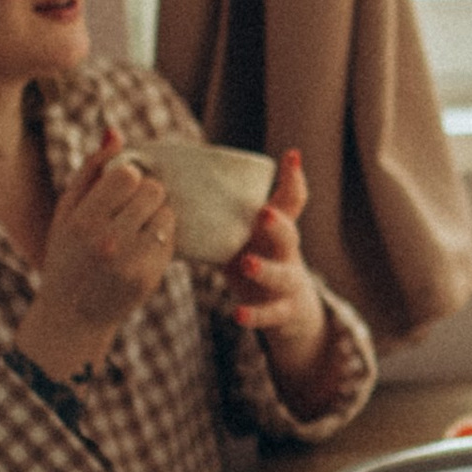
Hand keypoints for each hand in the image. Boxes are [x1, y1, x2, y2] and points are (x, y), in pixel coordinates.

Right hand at [16, 128, 175, 378]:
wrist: (72, 315)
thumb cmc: (67, 254)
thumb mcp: (66, 211)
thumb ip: (90, 170)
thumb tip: (116, 132)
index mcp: (83, 221)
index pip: (128, 175)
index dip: (128, 177)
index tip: (120, 190)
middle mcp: (108, 241)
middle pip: (153, 190)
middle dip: (145, 195)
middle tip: (130, 209)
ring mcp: (131, 262)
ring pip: (167, 213)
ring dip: (156, 216)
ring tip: (135, 230)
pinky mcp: (150, 277)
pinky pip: (171, 239)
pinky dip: (161, 238)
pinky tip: (141, 249)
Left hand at [224, 150, 331, 393]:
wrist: (290, 310)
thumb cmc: (260, 260)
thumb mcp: (248, 237)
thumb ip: (224, 216)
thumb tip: (177, 182)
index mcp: (278, 230)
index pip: (292, 201)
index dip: (293, 179)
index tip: (291, 156)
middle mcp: (287, 253)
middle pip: (290, 235)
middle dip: (277, 224)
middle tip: (263, 213)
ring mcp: (288, 283)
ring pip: (281, 275)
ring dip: (265, 269)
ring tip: (247, 264)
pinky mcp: (282, 312)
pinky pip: (269, 315)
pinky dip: (254, 315)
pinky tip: (238, 314)